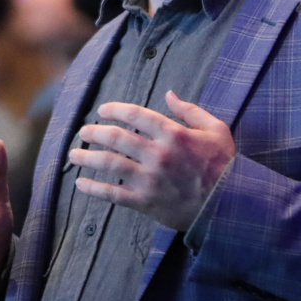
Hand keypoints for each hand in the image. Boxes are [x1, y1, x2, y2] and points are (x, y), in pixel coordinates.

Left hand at [69, 90, 234, 231]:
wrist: (227, 207)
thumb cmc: (223, 165)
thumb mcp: (215, 130)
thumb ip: (190, 110)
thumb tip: (169, 94)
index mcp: (173, 134)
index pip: (135, 115)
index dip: (114, 109)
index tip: (102, 110)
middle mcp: (158, 154)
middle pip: (116, 137)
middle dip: (94, 132)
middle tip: (83, 131)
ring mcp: (149, 179)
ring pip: (109, 164)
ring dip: (87, 157)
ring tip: (73, 154)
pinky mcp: (145, 202)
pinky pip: (112, 194)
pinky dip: (93, 188)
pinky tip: (80, 183)